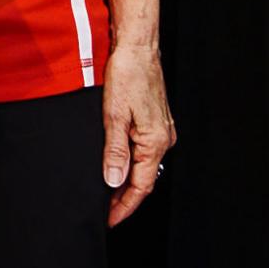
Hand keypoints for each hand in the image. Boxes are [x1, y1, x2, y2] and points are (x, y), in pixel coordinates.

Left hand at [102, 42, 175, 225]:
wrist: (138, 47)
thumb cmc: (126, 74)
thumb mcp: (114, 114)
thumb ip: (114, 150)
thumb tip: (113, 182)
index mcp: (155, 142)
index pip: (140, 187)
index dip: (123, 206)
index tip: (108, 220)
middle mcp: (164, 139)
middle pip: (145, 179)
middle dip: (125, 197)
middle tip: (104, 210)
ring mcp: (163, 130)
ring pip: (145, 165)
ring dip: (128, 180)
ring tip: (107, 192)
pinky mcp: (158, 121)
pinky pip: (145, 151)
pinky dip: (132, 163)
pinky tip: (119, 163)